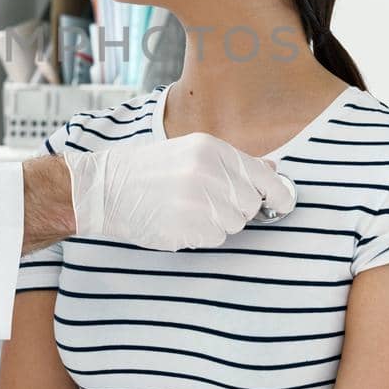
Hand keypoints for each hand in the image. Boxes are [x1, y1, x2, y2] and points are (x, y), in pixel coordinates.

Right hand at [61, 133, 296, 250]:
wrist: (105, 188)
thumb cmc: (150, 169)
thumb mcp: (191, 151)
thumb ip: (233, 162)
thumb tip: (273, 170)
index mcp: (211, 149)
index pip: (261, 176)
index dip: (278, 194)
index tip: (284, 203)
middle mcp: (206, 173)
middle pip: (249, 205)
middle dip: (235, 207)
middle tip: (207, 200)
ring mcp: (195, 203)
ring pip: (233, 225)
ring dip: (217, 223)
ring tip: (187, 208)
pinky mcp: (184, 228)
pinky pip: (214, 240)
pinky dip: (201, 235)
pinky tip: (178, 221)